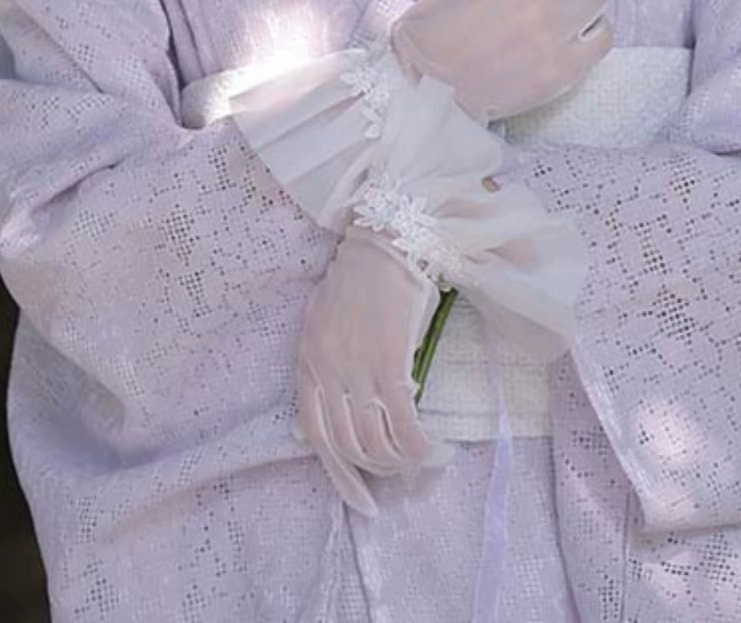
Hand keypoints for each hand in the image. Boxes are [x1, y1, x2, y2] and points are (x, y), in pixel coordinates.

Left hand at [295, 224, 453, 517]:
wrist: (385, 238)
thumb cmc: (361, 274)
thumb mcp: (326, 319)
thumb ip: (326, 359)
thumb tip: (343, 401)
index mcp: (307, 361)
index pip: (315, 435)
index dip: (339, 475)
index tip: (360, 501)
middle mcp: (326, 370)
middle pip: (346, 444)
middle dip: (374, 471)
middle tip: (400, 478)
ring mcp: (355, 368)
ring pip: (374, 440)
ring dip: (399, 462)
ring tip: (420, 462)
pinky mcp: (388, 361)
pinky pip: (403, 422)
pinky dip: (418, 446)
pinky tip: (433, 449)